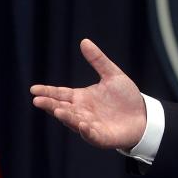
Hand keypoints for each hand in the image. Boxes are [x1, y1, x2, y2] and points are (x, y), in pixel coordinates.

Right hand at [30, 39, 146, 150]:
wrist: (144, 115)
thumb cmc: (126, 97)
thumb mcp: (113, 75)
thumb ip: (98, 60)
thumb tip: (84, 41)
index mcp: (81, 98)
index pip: (60, 94)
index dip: (47, 91)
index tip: (34, 89)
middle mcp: (81, 112)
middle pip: (62, 108)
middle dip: (50, 105)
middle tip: (37, 101)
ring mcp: (89, 125)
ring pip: (73, 121)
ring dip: (66, 117)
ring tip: (58, 110)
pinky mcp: (101, 137)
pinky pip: (91, 135)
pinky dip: (85, 130)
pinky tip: (82, 124)